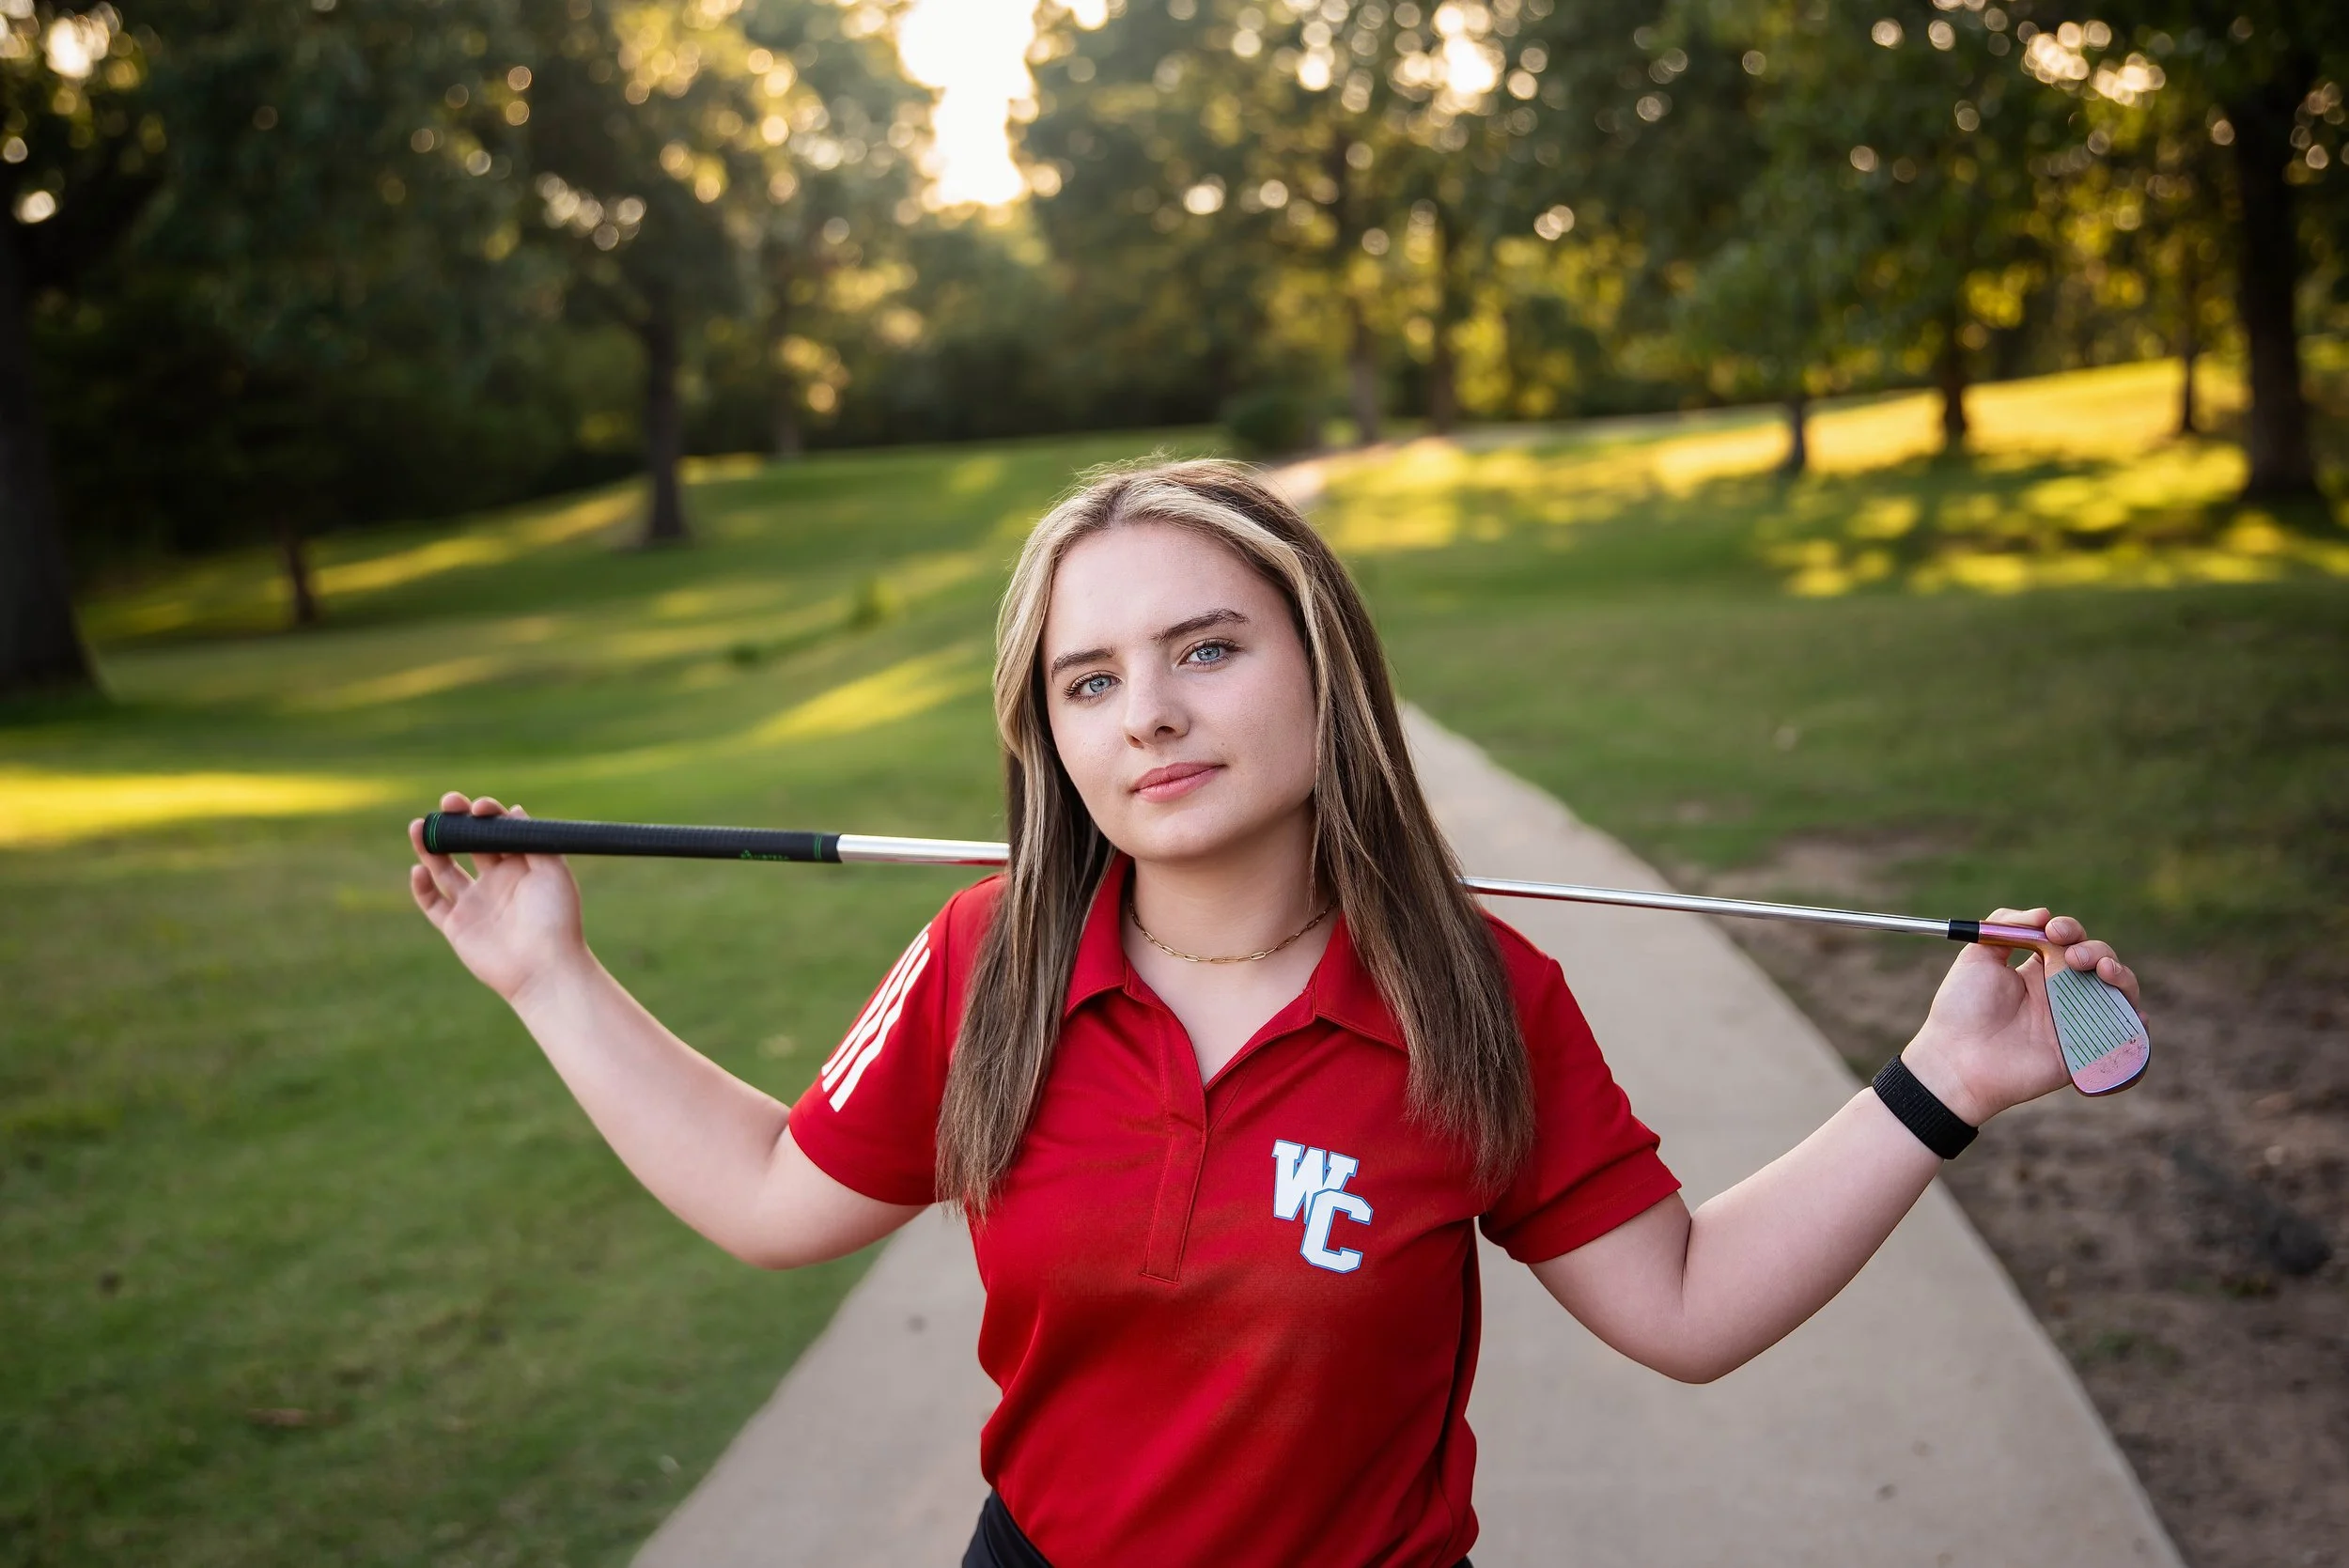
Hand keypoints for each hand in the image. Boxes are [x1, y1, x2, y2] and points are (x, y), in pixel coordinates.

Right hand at [408, 793, 588, 1002]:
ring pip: (444, 869)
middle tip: (447, 803)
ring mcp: (474, 904)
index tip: (479, 806)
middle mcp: (495, 882)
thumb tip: (513, 809)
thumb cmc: (556, 919)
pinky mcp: (457, 927)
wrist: (545, 967)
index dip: (487, 816)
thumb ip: (533, 840)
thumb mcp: (553, 871)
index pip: (498, 833)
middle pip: (469, 845)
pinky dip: (421, 887)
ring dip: (430, 847)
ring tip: (418, 826)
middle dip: (457, 822)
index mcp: (520, 867)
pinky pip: (432, 903)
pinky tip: (418, 869)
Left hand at [1900, 908, 2141, 1125]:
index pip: (2071, 942)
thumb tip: (2044, 913)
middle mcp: (2062, 995)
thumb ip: (2005, 926)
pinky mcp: (2086, 1052)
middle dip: (2096, 950)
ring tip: (2104, 971)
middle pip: (2102, 963)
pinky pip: (2127, 1039)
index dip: (2070, 930)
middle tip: (2071, 957)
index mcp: (2038, 971)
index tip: (2054, 930)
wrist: (1957, 1060)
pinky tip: (2133, 1015)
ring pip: (2121, 994)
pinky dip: (2138, 1026)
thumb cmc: (1962, 1009)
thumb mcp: (1977, 957)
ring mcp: (2077, 1023)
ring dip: (2123, 977)